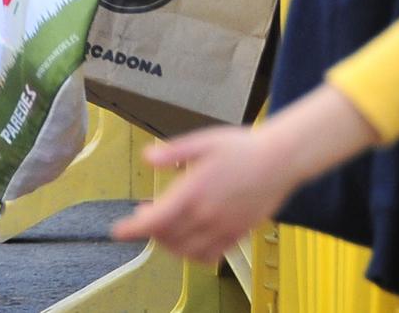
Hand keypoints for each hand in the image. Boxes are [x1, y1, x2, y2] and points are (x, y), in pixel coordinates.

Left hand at [109, 126, 300, 263]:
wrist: (280, 160)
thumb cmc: (243, 147)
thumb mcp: (203, 141)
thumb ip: (173, 151)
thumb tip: (148, 157)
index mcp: (194, 192)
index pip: (155, 220)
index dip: (133, 229)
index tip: (118, 230)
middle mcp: (206, 216)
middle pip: (167, 237)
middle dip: (150, 230)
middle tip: (144, 215)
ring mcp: (222, 229)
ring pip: (185, 250)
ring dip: (168, 243)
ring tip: (164, 227)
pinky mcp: (236, 235)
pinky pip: (208, 256)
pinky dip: (192, 254)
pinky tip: (189, 241)